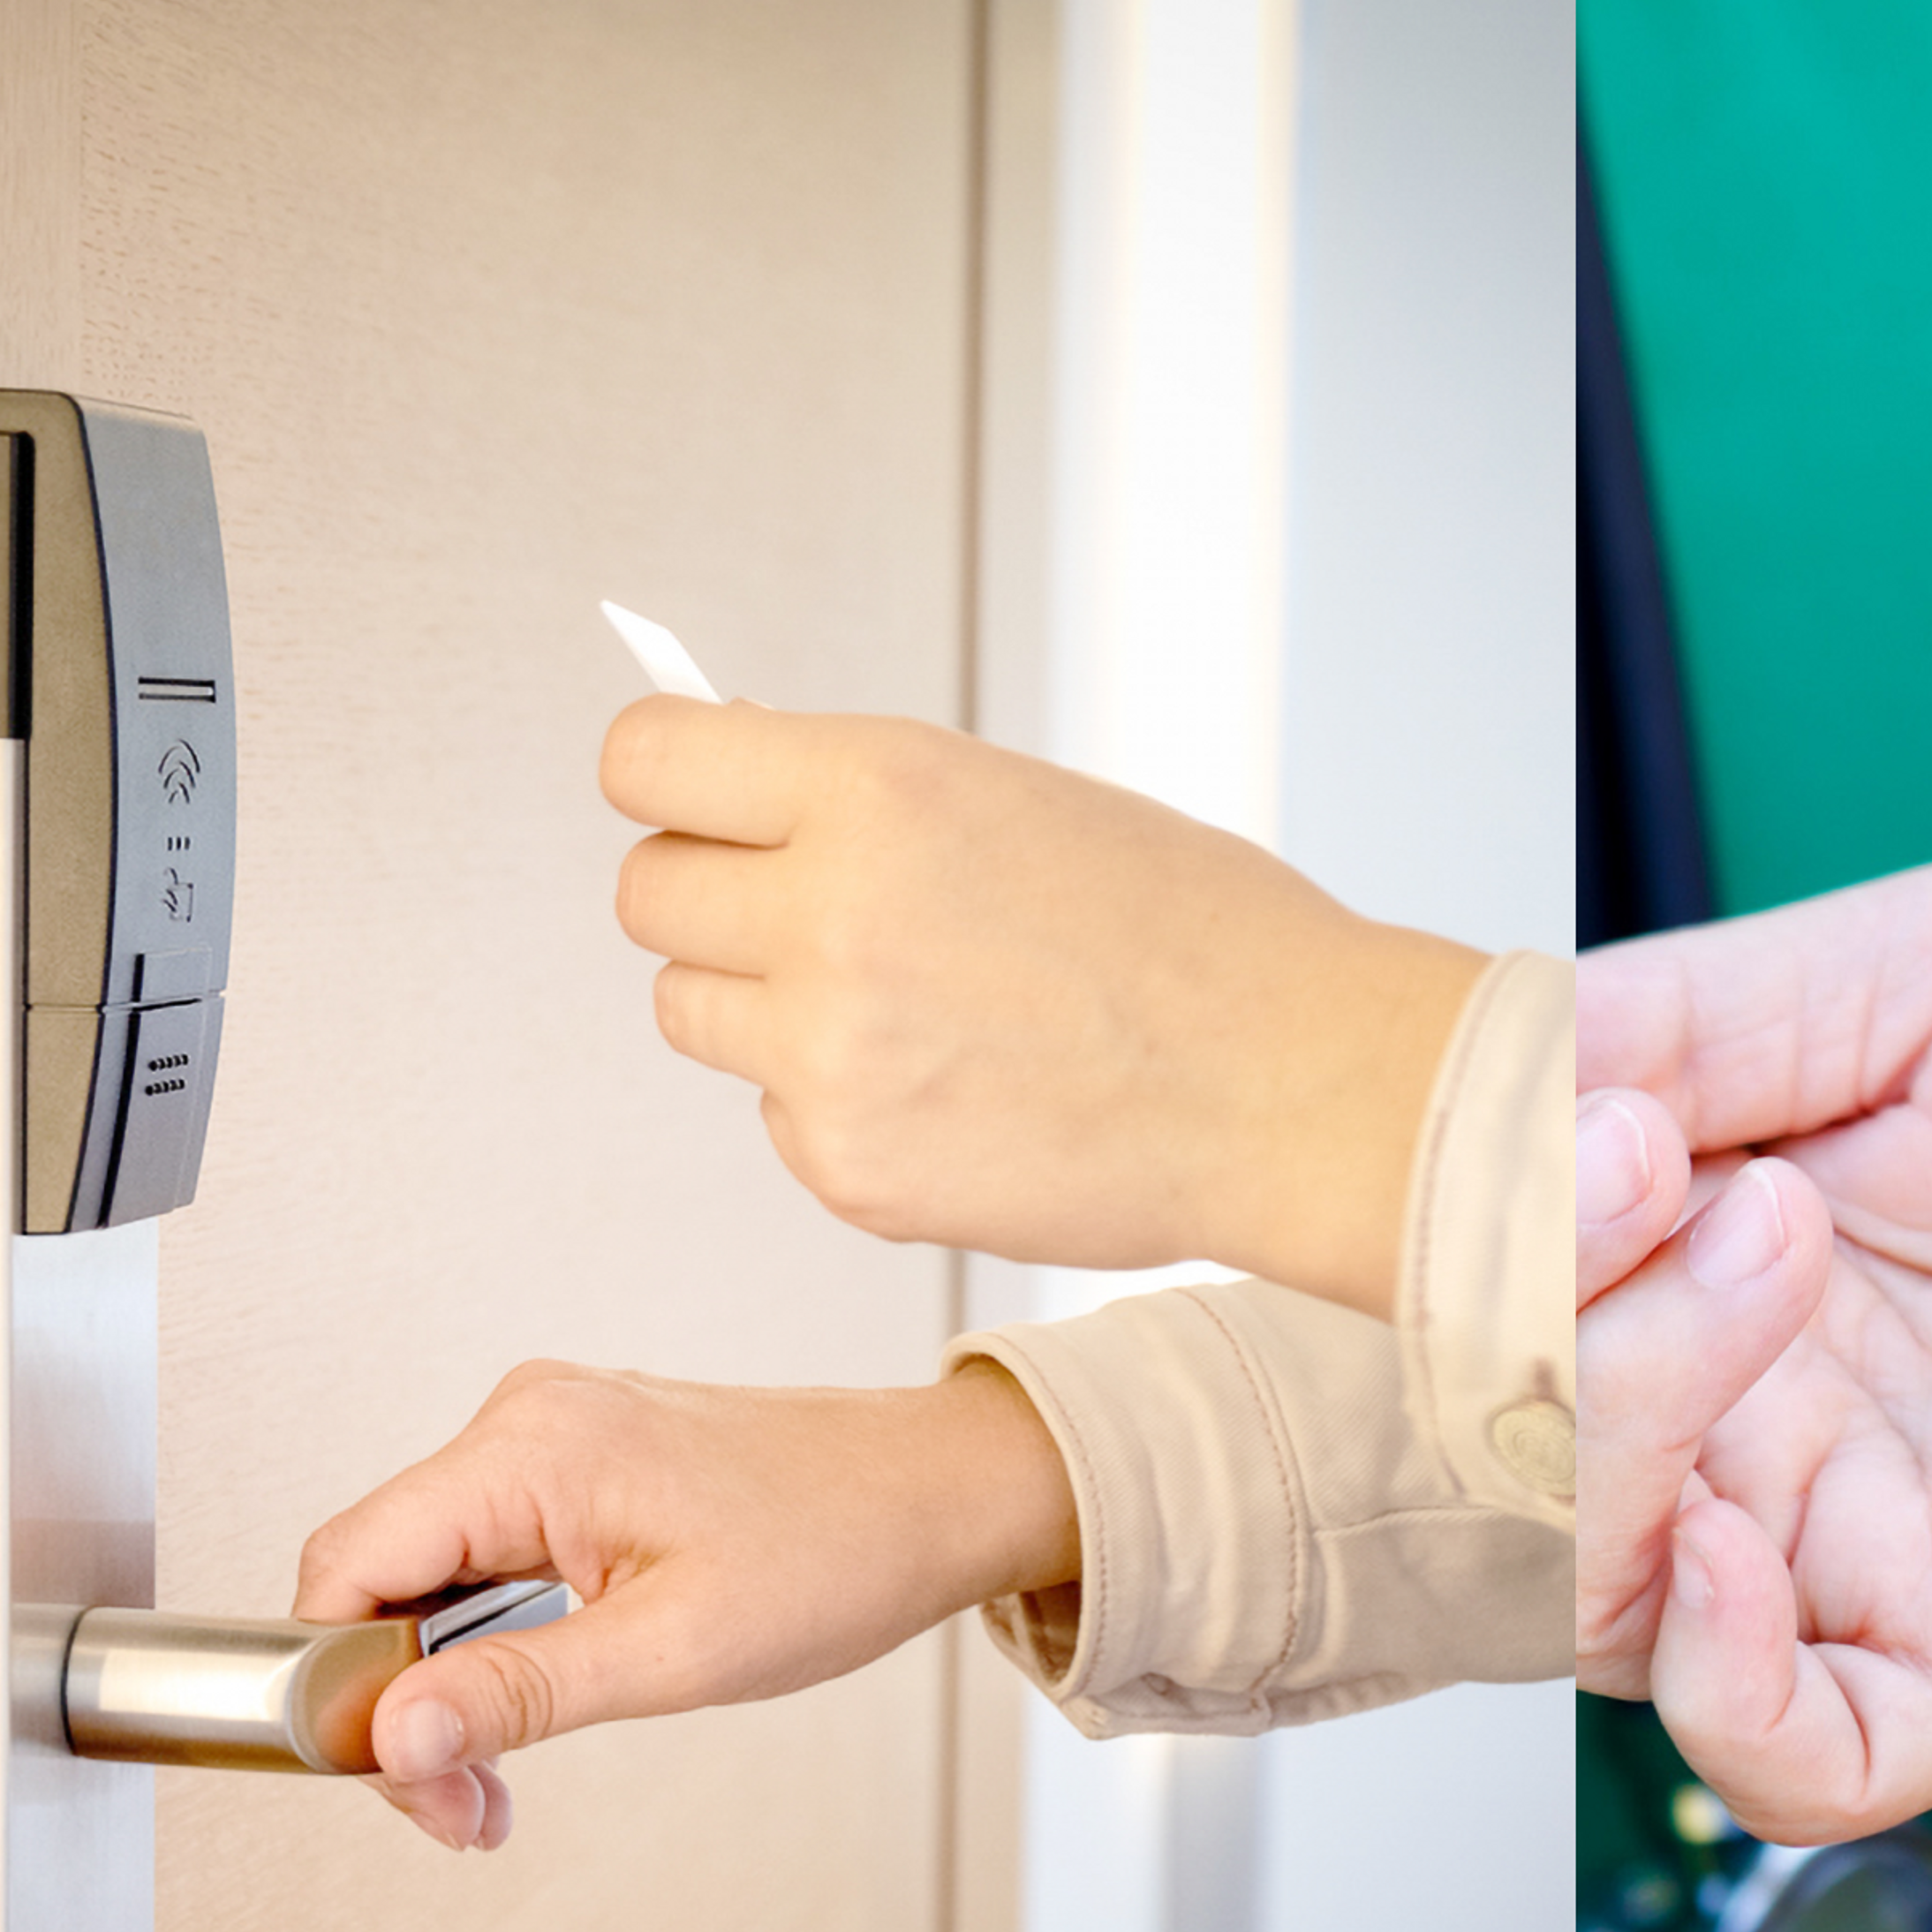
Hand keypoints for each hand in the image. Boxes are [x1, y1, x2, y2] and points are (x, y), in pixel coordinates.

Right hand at [291, 1353, 1078, 1855]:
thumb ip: (519, 1691)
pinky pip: (482, 1557)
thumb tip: (389, 1735)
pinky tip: (531, 1706)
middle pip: (378, 1580)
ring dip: (448, 1689)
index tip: (399, 1780)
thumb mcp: (672, 1651)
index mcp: (531, 1445)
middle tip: (469, 1810)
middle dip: (403, 1711)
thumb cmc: (835, 1551)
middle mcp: (525, 1421)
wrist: (933, 1494)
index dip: (339, 1688)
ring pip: (425, 1578)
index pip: (347, 1564)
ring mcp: (551, 1436)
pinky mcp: (578, 1463)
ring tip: (501, 1784)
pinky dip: (489, 1645)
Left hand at [605, 698, 1485, 1317]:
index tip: (689, 797)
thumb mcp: (1014, 795)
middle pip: (646, 893)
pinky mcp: (844, 1170)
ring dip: (759, 999)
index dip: (662, 776)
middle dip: (709, 892)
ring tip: (896, 1000)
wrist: (1286, 1083)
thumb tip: (726, 784)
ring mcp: (827, 1055)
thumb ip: (860, 795)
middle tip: (803, 905)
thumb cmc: (1182, 923)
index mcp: (878, 786)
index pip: (645, 761)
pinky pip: (774, 1114)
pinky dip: (836, 1101)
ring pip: (689, 1008)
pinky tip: (952, 1086)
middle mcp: (830, 912)